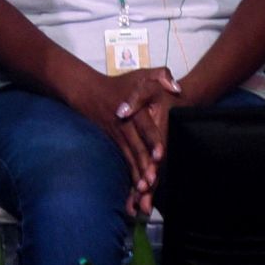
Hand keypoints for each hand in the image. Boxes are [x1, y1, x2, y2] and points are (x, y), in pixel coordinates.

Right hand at [58, 64, 178, 202]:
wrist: (88, 92)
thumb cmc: (121, 83)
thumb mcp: (142, 73)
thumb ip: (162, 75)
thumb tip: (176, 88)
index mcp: (135, 109)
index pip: (145, 126)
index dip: (153, 140)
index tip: (160, 154)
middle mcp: (126, 126)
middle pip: (137, 147)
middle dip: (145, 165)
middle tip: (154, 181)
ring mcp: (120, 136)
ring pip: (131, 158)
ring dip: (138, 175)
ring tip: (145, 191)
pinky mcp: (117, 144)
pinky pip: (126, 161)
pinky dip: (132, 176)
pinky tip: (138, 191)